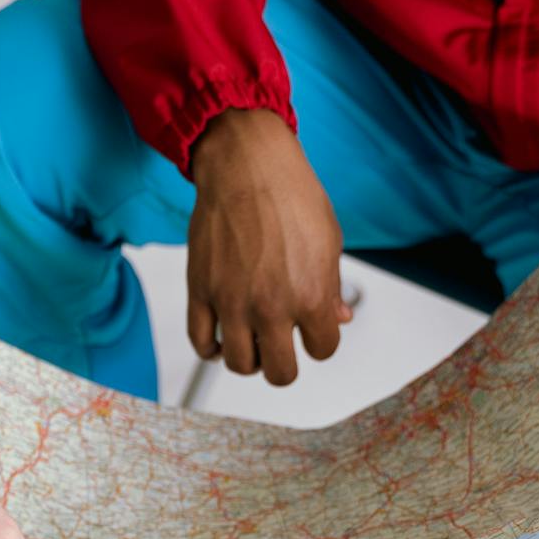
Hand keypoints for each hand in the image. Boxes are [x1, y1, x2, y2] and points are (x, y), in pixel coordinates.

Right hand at [186, 108, 352, 385]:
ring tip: (251, 341)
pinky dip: (211, 349)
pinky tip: (220, 340)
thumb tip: (338, 317)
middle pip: (281, 372)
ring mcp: (232, 302)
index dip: (319, 341)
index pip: (323, 350)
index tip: (312, 331)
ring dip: (248, 359)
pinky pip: (200, 341)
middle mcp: (271, 306)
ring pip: (239, 365)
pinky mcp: (201, 291)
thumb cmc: (290, 194)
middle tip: (281, 349)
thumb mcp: (328, 242)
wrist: (246, 165)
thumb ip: (332, 287)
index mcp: (311, 296)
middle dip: (285, 365)